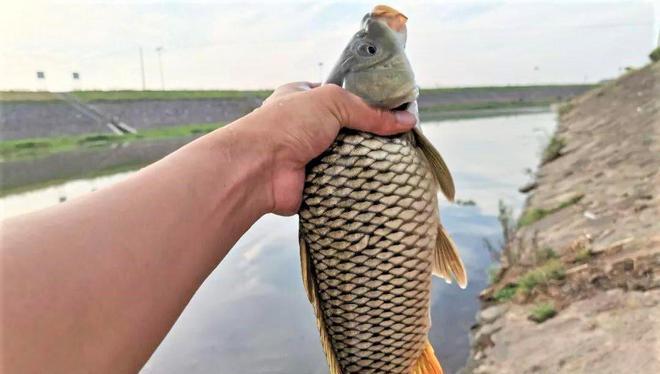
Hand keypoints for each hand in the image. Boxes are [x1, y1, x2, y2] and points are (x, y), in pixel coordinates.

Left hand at [239, 82, 416, 215]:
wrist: (258, 168)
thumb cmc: (286, 125)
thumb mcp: (332, 103)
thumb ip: (370, 112)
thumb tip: (406, 121)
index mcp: (303, 99)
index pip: (341, 98)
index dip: (367, 103)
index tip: (395, 112)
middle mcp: (304, 128)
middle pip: (347, 130)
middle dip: (368, 136)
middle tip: (399, 141)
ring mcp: (308, 157)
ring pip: (346, 158)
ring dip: (363, 162)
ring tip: (396, 163)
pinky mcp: (313, 184)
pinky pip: (341, 183)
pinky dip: (355, 184)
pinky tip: (378, 184)